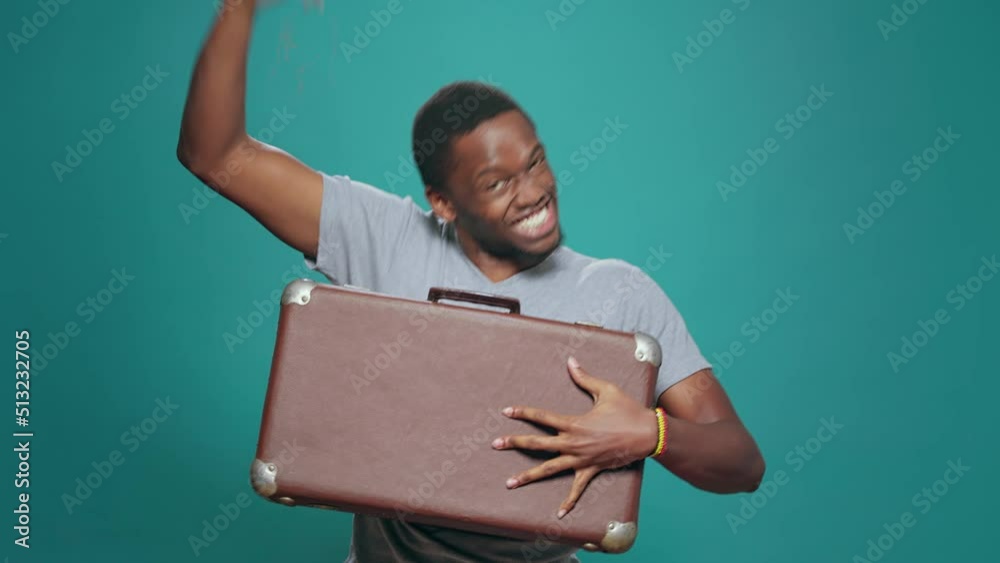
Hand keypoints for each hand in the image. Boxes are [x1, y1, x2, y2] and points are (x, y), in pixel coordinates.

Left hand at [491, 356, 658, 517]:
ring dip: (528, 476)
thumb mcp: (606, 389)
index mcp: (574, 423)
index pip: (542, 417)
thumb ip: (584, 377)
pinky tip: (559, 514)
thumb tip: (571, 361)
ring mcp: (582, 459)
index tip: (506, 411)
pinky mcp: (592, 470)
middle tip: (495, 444)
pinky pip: (577, 489)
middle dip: (515, 444)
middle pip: (538, 445)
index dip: (523, 413)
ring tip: (510, 483)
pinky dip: (568, 502)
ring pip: (550, 469)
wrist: (648, 434)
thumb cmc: (628, 410)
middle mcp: (574, 443)